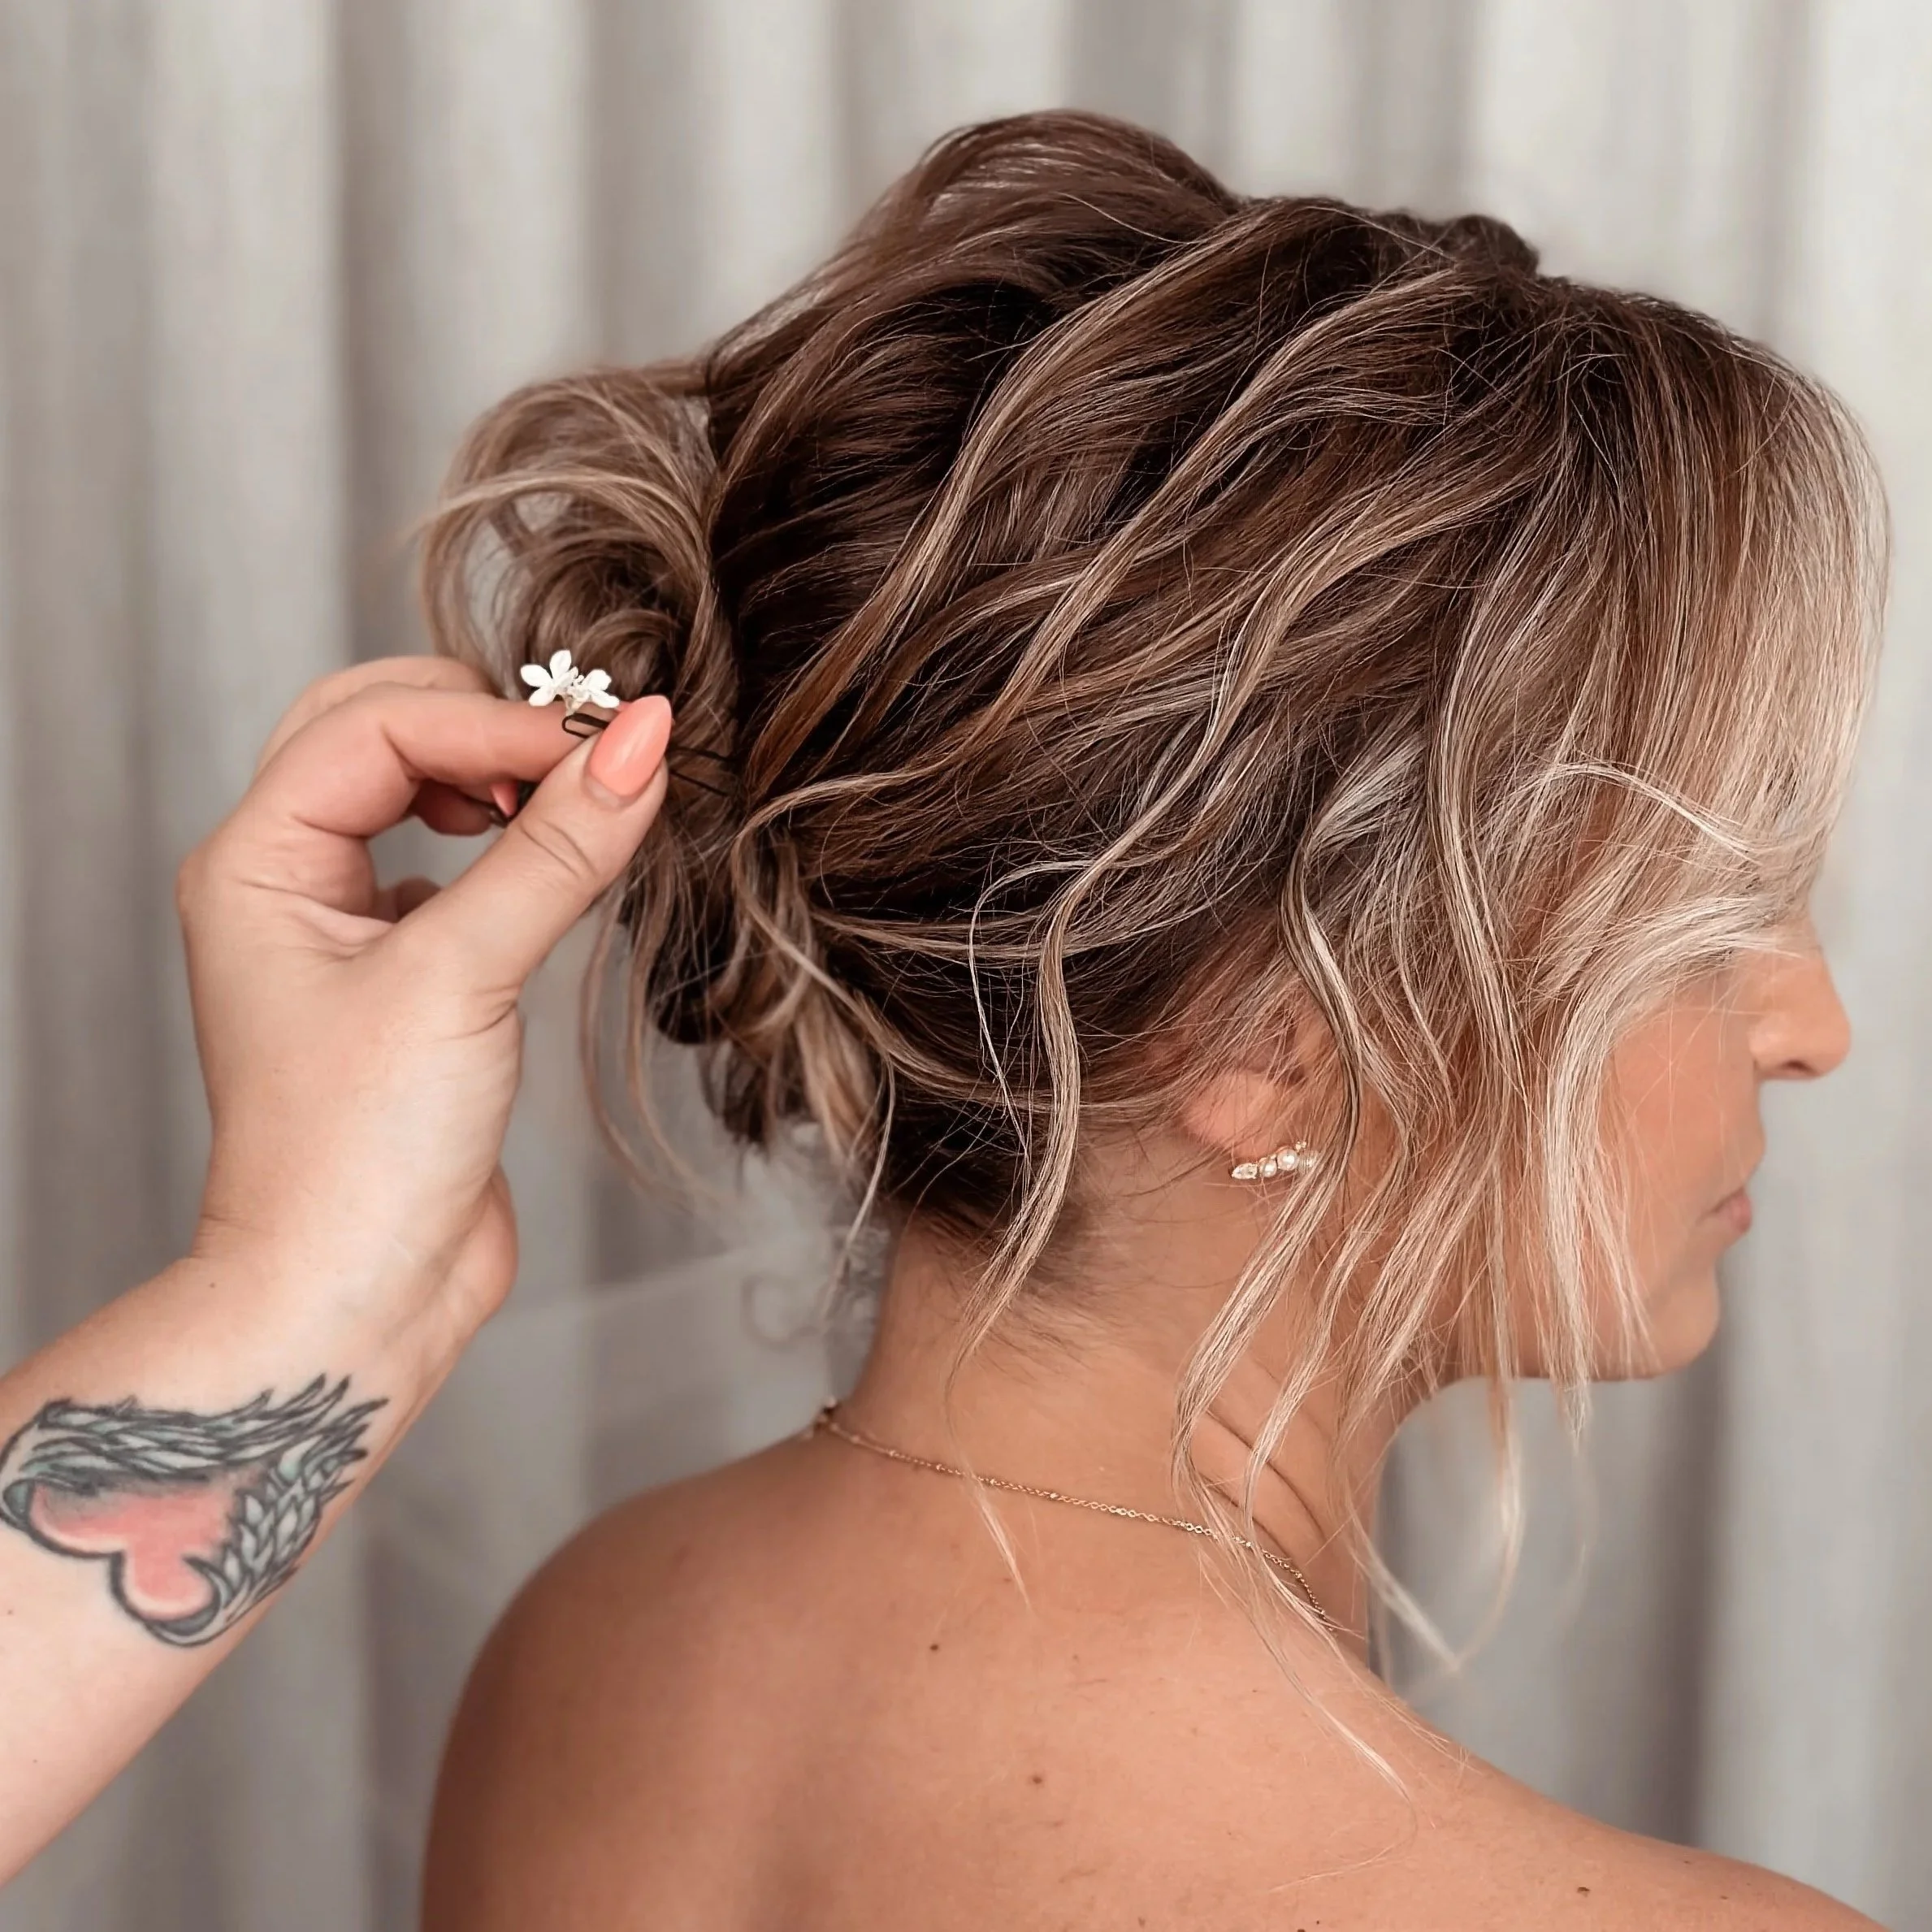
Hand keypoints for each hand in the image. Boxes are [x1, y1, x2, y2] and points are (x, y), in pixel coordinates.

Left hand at [175, 658, 671, 1377]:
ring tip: (579, 800)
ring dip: (499, 779)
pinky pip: (459, 866)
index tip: (605, 748)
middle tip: (584, 750)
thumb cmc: (357, 1155)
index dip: (496, 723)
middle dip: (483, 722)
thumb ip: (554, 851)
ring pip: (417, 792)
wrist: (354, 1298)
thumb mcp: (461, 979)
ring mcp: (346, 929)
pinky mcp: (408, 978)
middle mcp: (289, 881)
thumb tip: (638, 745)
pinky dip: (515, 845)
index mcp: (257, 863)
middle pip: (379, 730)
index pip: (380, 727)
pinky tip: (562, 870)